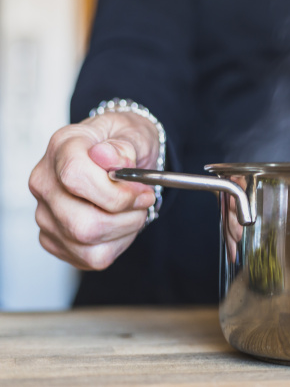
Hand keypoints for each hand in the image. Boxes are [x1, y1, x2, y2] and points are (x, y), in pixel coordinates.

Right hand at [28, 112, 160, 269]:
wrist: (122, 158)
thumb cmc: (125, 144)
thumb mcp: (135, 134)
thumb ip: (124, 146)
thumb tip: (107, 157)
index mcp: (62, 148)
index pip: (76, 178)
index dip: (116, 193)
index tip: (142, 190)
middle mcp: (45, 182)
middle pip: (81, 222)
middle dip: (125, 217)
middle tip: (143, 202)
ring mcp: (45, 213)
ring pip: (86, 242)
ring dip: (124, 230)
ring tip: (132, 211)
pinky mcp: (54, 238)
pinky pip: (89, 257)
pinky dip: (115, 244)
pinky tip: (120, 224)